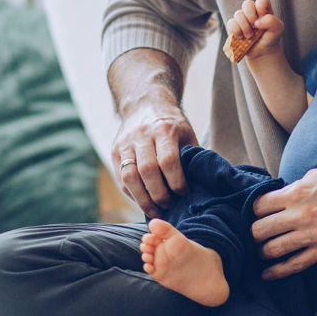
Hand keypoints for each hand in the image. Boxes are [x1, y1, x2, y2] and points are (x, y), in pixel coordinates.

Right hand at [108, 49, 199, 217]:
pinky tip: (144, 201)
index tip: (184, 193)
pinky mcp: (115, 152)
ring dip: (142, 199)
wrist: (145, 104)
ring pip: (129, 177)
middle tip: (169, 206)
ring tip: (155, 211)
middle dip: (159, 194)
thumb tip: (202, 184)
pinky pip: (121, 179)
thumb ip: (191, 156)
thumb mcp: (186, 133)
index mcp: (164, 129)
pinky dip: (132, 194)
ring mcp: (125, 143)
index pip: (168, 160)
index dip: (177, 181)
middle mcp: (142, 135)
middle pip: (147, 171)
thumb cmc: (172, 124)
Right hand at [227, 0, 284, 61]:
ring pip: (238, 14)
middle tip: (256, 27)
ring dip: (245, 27)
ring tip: (250, 36)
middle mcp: (252, 11)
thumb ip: (272, 21)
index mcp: (263, 8)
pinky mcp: (233, 26)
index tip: (263, 18)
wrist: (262, 52)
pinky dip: (237, 31)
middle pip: (247, 4)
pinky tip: (241, 37)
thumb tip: (257, 22)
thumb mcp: (278, 29)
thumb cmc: (270, 38)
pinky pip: (231, 23)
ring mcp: (241, 18)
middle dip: (251, 16)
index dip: (261, 7)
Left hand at [250, 160, 316, 278]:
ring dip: (262, 252)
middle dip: (254, 233)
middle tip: (256, 235)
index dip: (255, 210)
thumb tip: (283, 195)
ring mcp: (312, 234)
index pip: (259, 205)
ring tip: (261, 253)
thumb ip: (297, 187)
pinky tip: (268, 274)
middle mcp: (300, 214)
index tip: (258, 214)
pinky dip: (277, 271)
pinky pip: (295, 265)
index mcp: (297, 192)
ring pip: (272, 249)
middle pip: (260, 229)